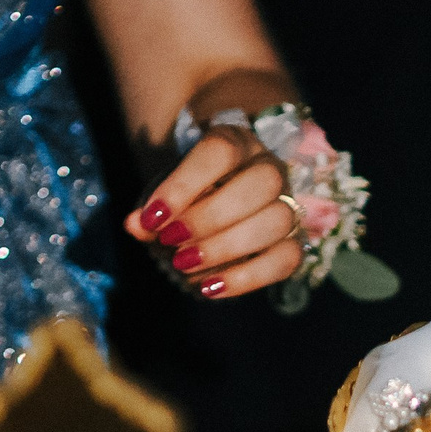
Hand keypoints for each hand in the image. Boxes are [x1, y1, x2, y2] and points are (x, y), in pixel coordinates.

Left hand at [125, 127, 300, 299]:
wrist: (216, 210)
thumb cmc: (190, 198)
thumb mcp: (167, 196)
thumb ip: (152, 210)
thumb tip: (136, 225)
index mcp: (237, 143)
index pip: (220, 152)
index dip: (184, 185)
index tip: (152, 218)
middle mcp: (270, 169)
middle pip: (261, 184)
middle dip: (211, 217)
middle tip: (171, 242)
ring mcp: (288, 205)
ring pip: (278, 221)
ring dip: (226, 247)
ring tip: (185, 265)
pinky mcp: (294, 243)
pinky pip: (286, 260)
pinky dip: (247, 278)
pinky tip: (210, 288)